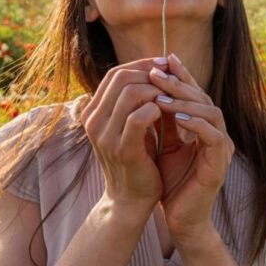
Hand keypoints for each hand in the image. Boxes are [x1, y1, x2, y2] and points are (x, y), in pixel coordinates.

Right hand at [80, 57, 169, 211]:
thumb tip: (156, 71)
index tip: (164, 65)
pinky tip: (168, 113)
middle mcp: (94, 121)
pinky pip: (139, 118)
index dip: (141, 65)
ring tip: (172, 96)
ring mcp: (105, 135)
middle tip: (172, 77)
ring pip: (131, 93)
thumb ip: (136, 102)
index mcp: (93, 112)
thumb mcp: (131, 127)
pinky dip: (156, 110)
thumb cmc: (135, 160)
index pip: (115, 74)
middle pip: (121, 77)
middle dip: (150, 73)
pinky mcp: (122, 149)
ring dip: (157, 90)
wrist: (130, 200)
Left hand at [149, 52, 234, 239]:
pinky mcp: (220, 163)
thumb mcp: (162, 146)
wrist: (180, 219)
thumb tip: (143, 91)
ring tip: (160, 94)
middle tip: (157, 71)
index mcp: (204, 127)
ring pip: (211, 112)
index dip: (180, 75)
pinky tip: (176, 117)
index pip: (194, 93)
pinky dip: (195, 123)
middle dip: (179, 82)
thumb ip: (162, 121)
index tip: (161, 60)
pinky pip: (213, 135)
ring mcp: (222, 148)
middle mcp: (217, 133)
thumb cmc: (171, 183)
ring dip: (185, 101)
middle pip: (203, 97)